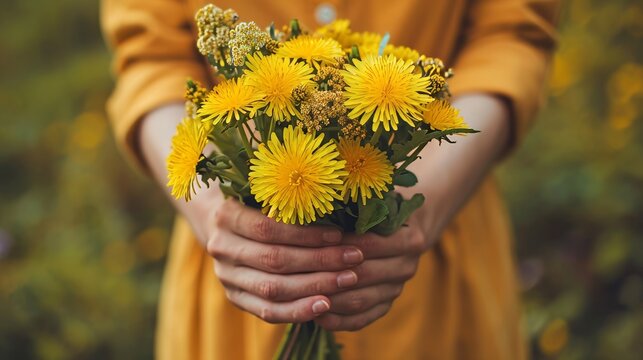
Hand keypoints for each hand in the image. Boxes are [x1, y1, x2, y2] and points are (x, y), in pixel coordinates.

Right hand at [205, 199, 365, 323]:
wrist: (222, 225)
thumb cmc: (254, 201)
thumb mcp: (263, 190)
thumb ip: (288, 196)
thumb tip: (335, 201)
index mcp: (225, 216)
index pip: (268, 229)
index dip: (306, 234)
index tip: (339, 235)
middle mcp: (221, 248)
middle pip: (274, 260)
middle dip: (319, 260)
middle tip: (354, 258)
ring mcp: (227, 277)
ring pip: (273, 288)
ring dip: (315, 286)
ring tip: (348, 280)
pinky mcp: (236, 298)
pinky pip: (268, 312)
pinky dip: (298, 311)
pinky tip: (325, 305)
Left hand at [314, 213, 430, 330]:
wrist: (408, 228)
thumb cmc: (381, 209)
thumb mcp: (374, 204)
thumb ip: (353, 211)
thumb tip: (316, 212)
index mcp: (409, 239)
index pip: (369, 245)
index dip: (339, 245)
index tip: (309, 243)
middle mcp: (407, 267)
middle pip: (364, 275)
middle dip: (331, 275)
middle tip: (300, 274)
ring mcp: (397, 289)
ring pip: (361, 300)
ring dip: (331, 300)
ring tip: (303, 296)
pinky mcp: (386, 306)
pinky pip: (360, 319)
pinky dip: (337, 320)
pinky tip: (316, 316)